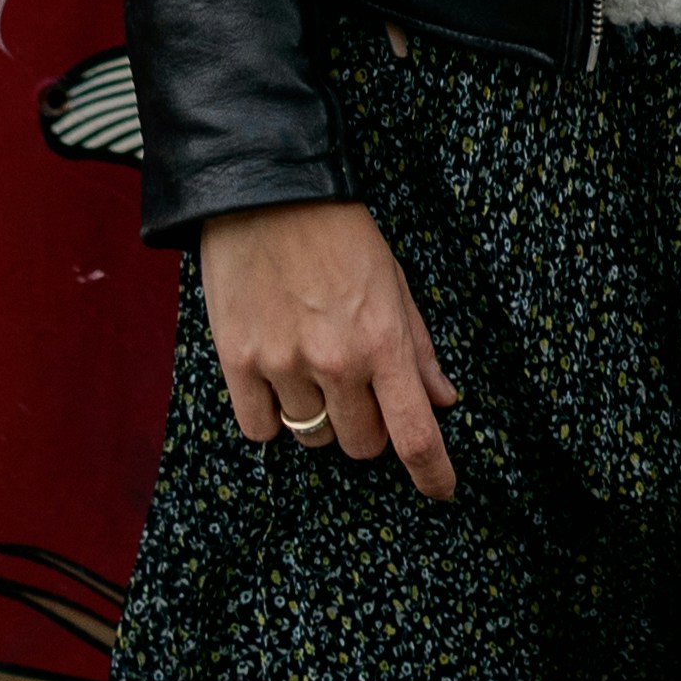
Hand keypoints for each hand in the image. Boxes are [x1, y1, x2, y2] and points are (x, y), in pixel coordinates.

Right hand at [199, 197, 459, 499]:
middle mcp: (336, 362)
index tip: (442, 492)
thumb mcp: (394, 280)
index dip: (433, 474)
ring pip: (312, 437)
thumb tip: (443, 400)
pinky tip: (275, 378)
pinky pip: (261, 429)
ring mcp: (284, 364)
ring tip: (309, 366)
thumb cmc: (337, 229)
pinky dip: (271, 415)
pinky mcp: (237, 362)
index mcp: (383, 341)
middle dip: (367, 426)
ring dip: (319, 416)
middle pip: (361, 445)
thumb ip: (417, 346)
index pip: (416, 435)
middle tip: (355, 386)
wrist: (264, 189)